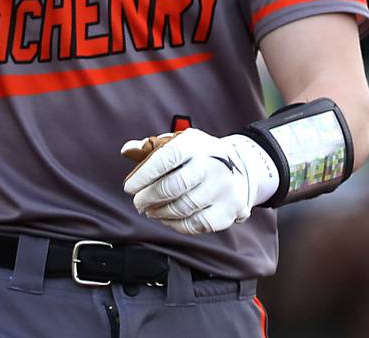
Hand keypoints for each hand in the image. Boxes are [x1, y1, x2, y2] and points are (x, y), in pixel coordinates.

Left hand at [122, 128, 276, 234]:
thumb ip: (152, 147)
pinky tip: (168, 219)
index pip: (165, 159)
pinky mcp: (230, 209)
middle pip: (173, 187)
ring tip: (150, 211)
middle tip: (138, 202)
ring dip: (161, 212)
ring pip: (184, 208)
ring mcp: (223, 188)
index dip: (144, 175)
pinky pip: (198, 224)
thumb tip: (126, 150)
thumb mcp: (179, 142)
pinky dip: (178, 225)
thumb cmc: (199, 155)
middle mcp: (212, 165)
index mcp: (194, 144)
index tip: (129, 187)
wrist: (242, 167)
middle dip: (149, 197)